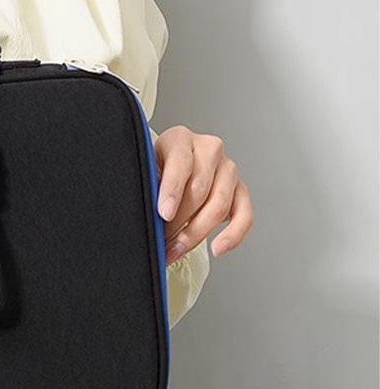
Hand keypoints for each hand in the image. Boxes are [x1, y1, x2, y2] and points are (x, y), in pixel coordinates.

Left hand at [153, 125, 252, 263]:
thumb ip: (149, 184)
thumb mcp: (145, 169)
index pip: (180, 163)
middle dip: (179, 220)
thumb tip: (147, 212)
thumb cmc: (155, 170)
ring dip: (197, 233)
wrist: (169, 168)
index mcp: (180, 139)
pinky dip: (232, 235)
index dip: (172, 190)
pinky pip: (244, 215)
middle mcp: (207, 149)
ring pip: (219, 205)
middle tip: (162, 239)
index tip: (164, 213)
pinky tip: (217, 247)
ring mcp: (227, 169)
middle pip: (199, 189)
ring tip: (177, 249)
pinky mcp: (240, 190)